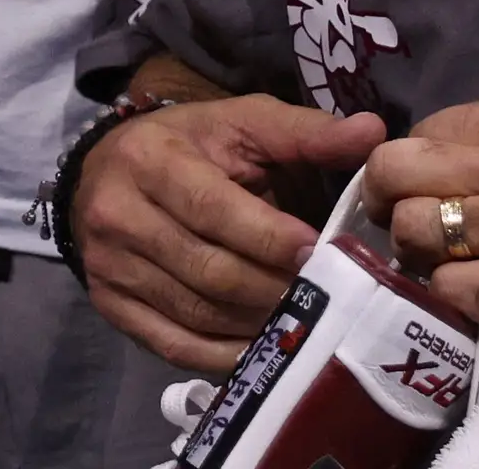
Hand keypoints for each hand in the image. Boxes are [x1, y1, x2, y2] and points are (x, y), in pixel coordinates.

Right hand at [77, 96, 385, 370]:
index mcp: (148, 160)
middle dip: (276, 288)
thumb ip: (304, 132)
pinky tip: (262, 344)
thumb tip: (373, 132)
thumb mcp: (241, 124)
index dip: (272, 239)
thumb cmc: (189, 146)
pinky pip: (176, 345)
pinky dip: (226, 354)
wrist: (106, 171)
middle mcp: (117, 213)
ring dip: (258, 322)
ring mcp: (108, 265)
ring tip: (301, 315)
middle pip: (210, 270)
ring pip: (198, 312)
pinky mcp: (109, 304)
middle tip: (323, 293)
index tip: (319, 251)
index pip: (214, 210)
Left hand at [365, 96, 478, 351]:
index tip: (420, 186)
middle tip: (399, 221)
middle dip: (383, 198)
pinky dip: (448, 293)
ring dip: (413, 250)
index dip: (411, 163)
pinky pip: (449, 287)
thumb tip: (466, 155)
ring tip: (437, 263)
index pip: (421, 133)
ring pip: (409, 231)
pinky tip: (472, 294)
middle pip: (392, 173)